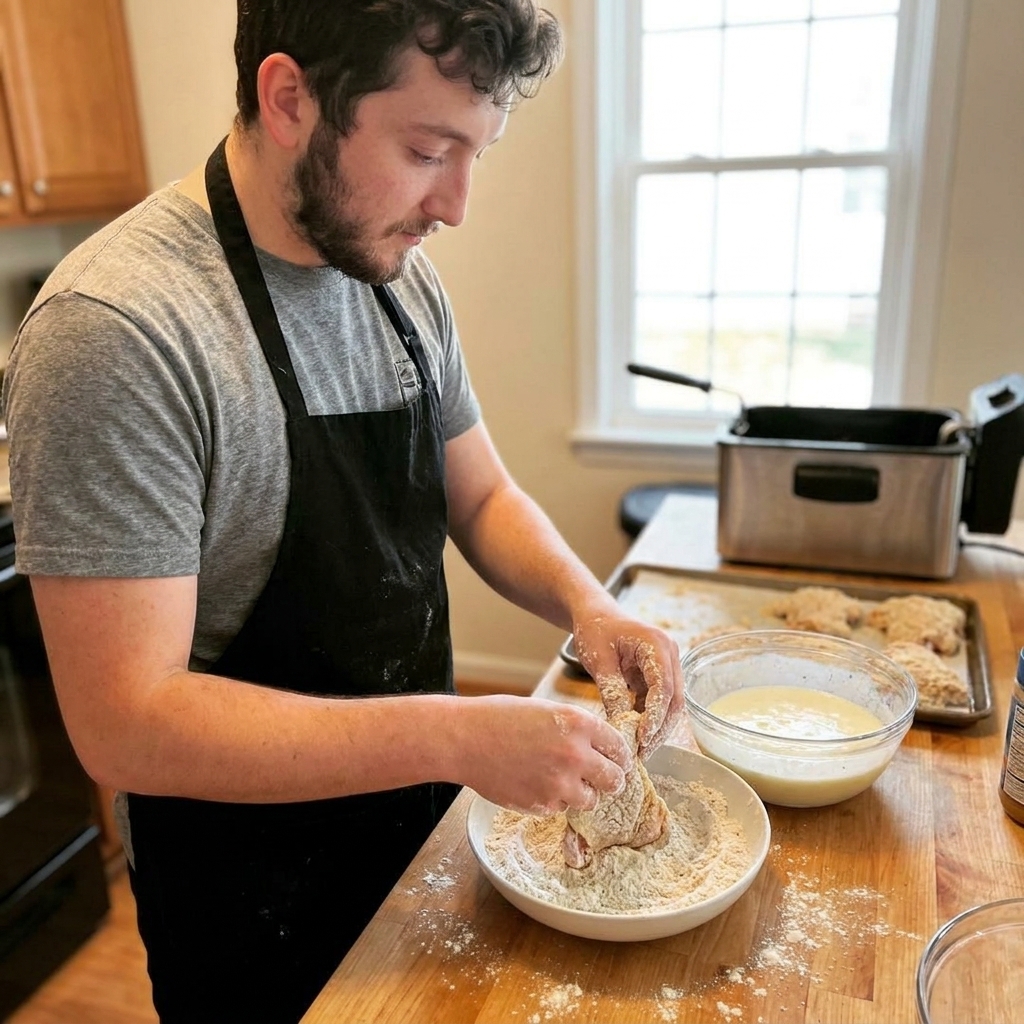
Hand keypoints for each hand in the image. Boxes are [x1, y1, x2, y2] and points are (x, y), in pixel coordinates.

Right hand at [455, 695, 632, 813]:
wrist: (465, 739)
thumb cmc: (500, 718)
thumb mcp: (547, 710)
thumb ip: (577, 728)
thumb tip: (600, 746)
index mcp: (579, 723)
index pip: (619, 747)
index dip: (620, 756)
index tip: (618, 761)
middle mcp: (575, 754)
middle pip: (615, 779)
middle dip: (610, 779)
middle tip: (601, 778)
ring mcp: (560, 783)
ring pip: (592, 799)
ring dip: (583, 793)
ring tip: (562, 780)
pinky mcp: (543, 804)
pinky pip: (563, 808)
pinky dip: (556, 800)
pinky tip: (536, 782)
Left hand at [571, 607, 683, 759]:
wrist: (595, 614)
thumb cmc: (595, 629)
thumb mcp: (599, 660)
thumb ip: (611, 690)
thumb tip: (620, 726)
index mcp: (657, 644)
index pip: (664, 686)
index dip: (655, 715)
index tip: (642, 737)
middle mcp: (669, 654)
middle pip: (675, 699)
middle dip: (660, 728)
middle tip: (642, 752)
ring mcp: (667, 665)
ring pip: (671, 704)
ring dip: (657, 728)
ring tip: (640, 751)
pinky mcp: (658, 675)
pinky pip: (659, 702)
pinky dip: (649, 720)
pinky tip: (637, 738)